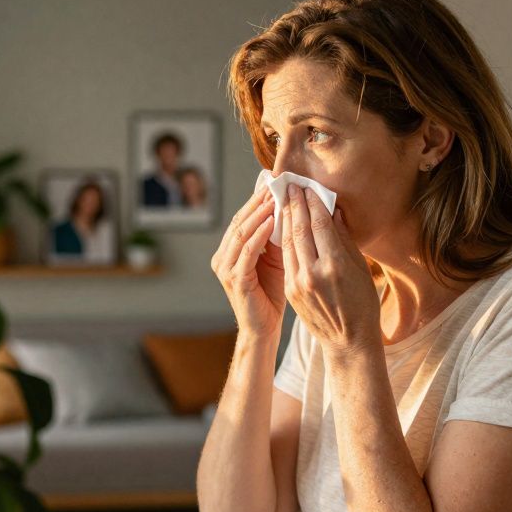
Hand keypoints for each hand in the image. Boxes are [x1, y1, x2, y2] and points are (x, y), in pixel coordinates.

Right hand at [211, 185, 285, 335]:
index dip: (257, 200)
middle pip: (239, 221)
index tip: (274, 182)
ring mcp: (225, 269)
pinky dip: (259, 233)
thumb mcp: (275, 259)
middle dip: (257, 202)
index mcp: (229, 251)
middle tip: (274, 183)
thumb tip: (289, 207)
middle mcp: (222, 257)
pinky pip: (247, 251)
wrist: (264, 328)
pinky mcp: (235, 279)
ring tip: (275, 197)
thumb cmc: (271, 295)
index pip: (242, 219)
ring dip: (259, 213)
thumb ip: (276, 236)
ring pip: (241, 233)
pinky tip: (272, 220)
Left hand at [280, 184, 382, 356]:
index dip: (312, 203)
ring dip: (284, 218)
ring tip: (284, 199)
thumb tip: (332, 210)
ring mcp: (298, 283)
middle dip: (294, 204)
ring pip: (287, 242)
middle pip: (299, 230)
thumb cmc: (362, 303)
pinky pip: (286, 258)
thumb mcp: (360, 269)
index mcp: (335, 266)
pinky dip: (282, 238)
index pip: (319, 225)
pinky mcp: (290, 290)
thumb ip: (343, 239)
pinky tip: (282, 225)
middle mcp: (313, 273)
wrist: (348, 341)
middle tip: (291, 185)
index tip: (307, 186)